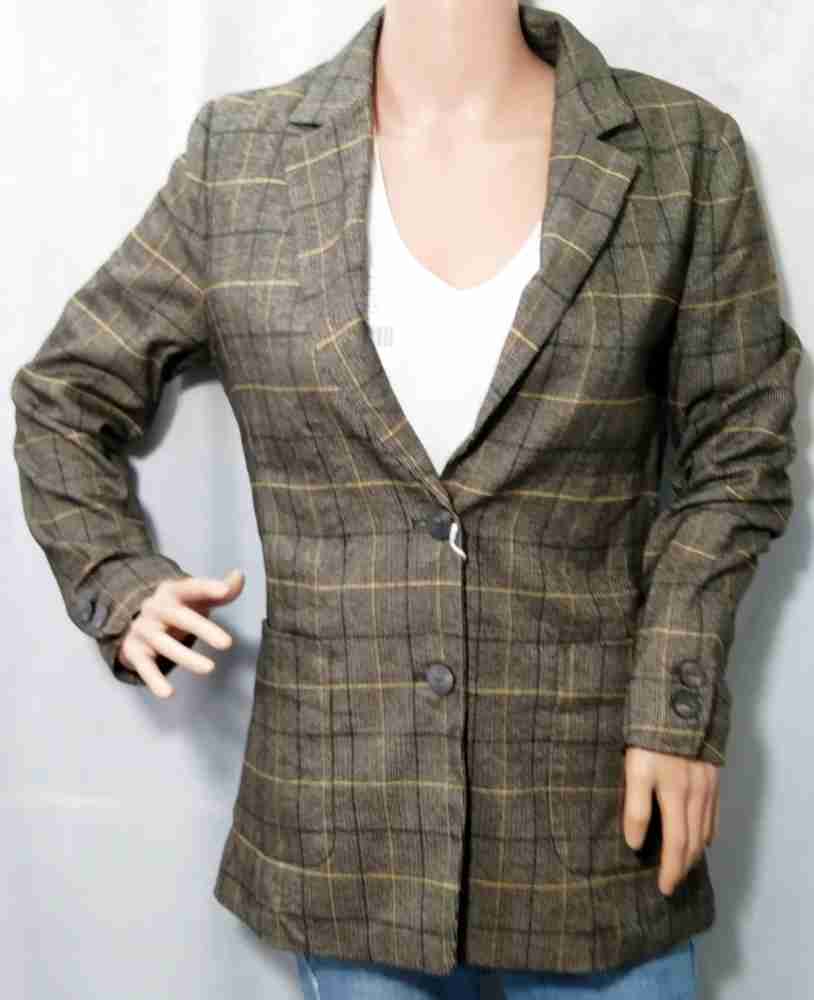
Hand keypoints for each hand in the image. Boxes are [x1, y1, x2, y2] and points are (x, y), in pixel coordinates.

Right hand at [116, 569, 244, 697]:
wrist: (137, 620)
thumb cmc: (179, 608)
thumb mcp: (199, 598)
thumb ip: (223, 590)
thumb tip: (239, 575)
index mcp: (172, 591)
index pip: (191, 587)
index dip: (207, 587)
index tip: (225, 591)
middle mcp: (155, 608)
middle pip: (179, 616)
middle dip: (202, 629)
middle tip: (227, 643)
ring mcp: (143, 629)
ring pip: (164, 644)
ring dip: (186, 657)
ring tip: (209, 668)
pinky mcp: (134, 650)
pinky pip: (144, 666)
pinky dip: (154, 680)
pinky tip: (168, 693)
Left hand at [622, 746, 719, 894]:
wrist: (679, 701)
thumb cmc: (648, 737)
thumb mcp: (635, 770)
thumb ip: (635, 807)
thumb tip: (634, 843)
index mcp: (675, 795)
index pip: (675, 843)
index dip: (670, 868)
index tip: (663, 887)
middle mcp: (695, 794)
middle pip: (692, 841)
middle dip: (683, 866)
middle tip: (672, 884)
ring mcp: (706, 785)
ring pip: (704, 828)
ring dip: (695, 851)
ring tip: (684, 865)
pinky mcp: (711, 775)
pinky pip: (713, 812)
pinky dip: (707, 830)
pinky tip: (702, 837)